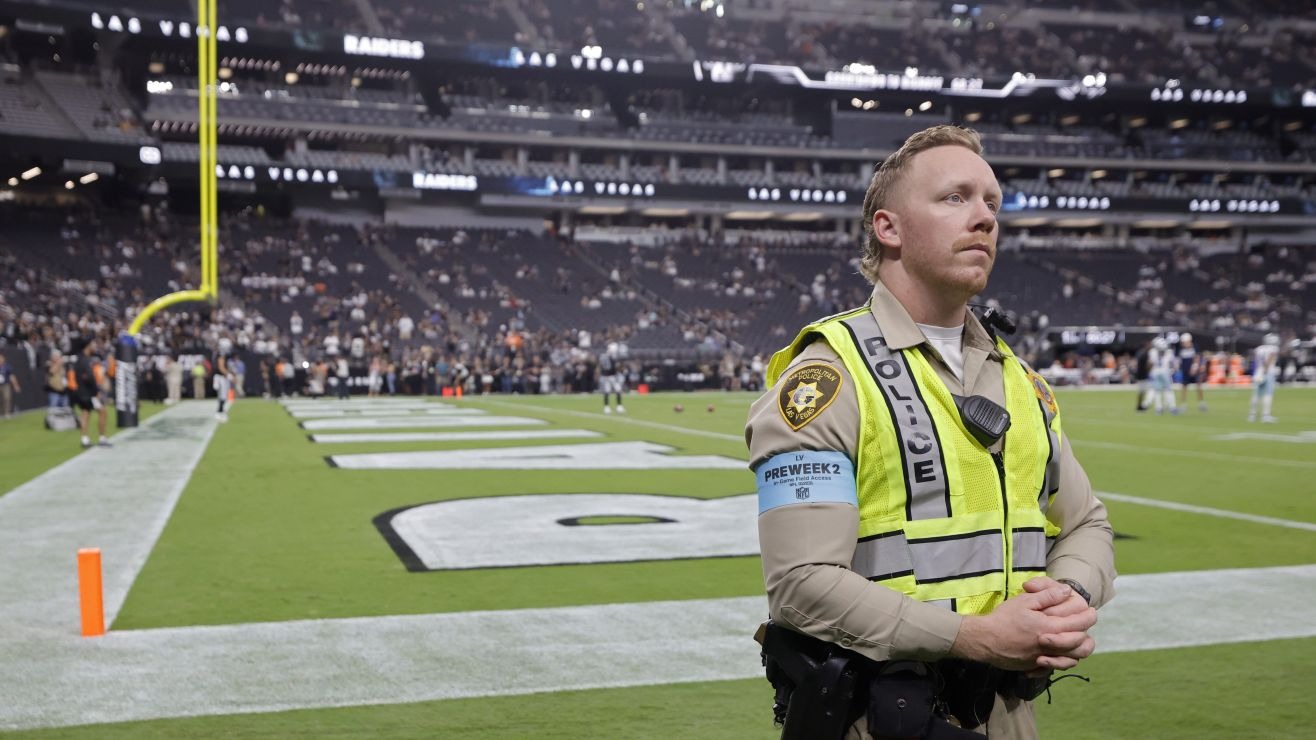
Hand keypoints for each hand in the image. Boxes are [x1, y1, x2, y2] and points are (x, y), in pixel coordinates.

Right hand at [950, 583, 1096, 672]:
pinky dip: (1064, 660)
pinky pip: (1057, 666)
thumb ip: (1047, 595)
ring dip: (1080, 649)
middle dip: (1088, 632)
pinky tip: (1061, 652)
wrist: (984, 640)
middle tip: (1086, 623)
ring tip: (1079, 639)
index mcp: (1049, 627)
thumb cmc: (1003, 618)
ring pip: (1073, 659)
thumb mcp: (1024, 601)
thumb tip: (1066, 590)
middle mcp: (1051, 646)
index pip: (1080, 623)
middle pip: (1081, 644)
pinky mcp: (1036, 666)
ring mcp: (1044, 658)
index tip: (1091, 611)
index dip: (1089, 616)